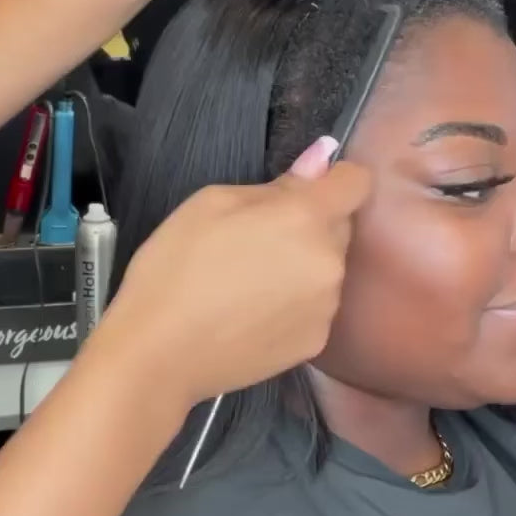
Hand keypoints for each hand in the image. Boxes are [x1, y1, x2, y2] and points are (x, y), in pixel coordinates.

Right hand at [100, 138, 369, 410]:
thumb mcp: (212, 203)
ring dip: (302, 264)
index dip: (333, 178)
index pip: (356, 182)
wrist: (160, 354)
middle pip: (339, 226)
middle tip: (255, 238)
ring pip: (326, 268)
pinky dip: (294, 303)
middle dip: (309, 224)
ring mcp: (326, 307)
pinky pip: (315, 306)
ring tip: (249, 281)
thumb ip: (276, 184)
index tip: (304, 187)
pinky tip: (252, 312)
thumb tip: (320, 161)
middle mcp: (329, 262)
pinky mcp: (316, 342)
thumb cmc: (175, 268)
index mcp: (305, 218)